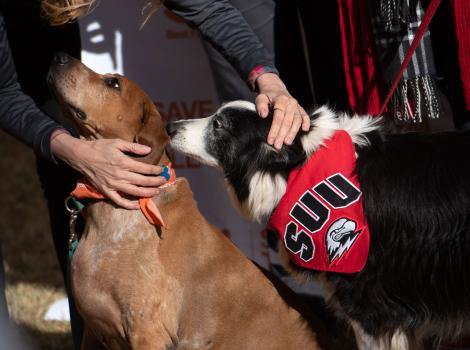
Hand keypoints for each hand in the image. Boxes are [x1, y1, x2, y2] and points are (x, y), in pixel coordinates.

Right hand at [51, 133, 166, 208]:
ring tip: (156, 192)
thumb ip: (134, 147)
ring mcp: (113, 185)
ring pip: (134, 192)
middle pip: (142, 181)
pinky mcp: (106, 191)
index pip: (145, 169)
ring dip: (147, 193)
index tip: (162, 170)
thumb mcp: (117, 143)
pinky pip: (119, 201)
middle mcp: (120, 175)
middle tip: (163, 181)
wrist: (81, 156)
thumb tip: (148, 150)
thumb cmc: (99, 147)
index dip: (156, 171)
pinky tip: (137, 205)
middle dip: (155, 182)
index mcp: (123, 162)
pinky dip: (129, 205)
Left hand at [255, 73, 309, 149]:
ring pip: (297, 120)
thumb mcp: (260, 98)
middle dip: (282, 134)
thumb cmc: (267, 96)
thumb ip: (261, 105)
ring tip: (287, 142)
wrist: (275, 89)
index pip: (278, 117)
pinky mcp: (300, 108)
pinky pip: (305, 116)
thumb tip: (263, 115)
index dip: (274, 129)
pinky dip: (306, 122)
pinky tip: (305, 130)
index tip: (270, 140)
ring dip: (293, 132)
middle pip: (288, 121)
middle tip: (277, 146)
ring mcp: (297, 106)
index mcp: (281, 100)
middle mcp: (291, 102)